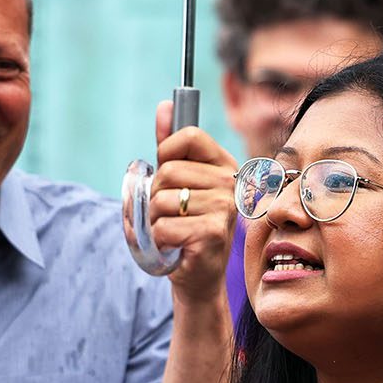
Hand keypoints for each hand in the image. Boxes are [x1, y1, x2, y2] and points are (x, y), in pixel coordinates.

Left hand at [148, 101, 238, 303]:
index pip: (187, 136)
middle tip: (168, 213)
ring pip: (161, 200)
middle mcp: (229, 183)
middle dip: (154, 196)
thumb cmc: (186, 226)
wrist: (198, 276)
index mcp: (223, 165)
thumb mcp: (177, 183)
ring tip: (171, 230)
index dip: (165, 152)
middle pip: (168, 171)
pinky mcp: (213, 233)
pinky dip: (159, 239)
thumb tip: (164, 106)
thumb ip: (170, 146)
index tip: (165, 174)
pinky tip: (174, 246)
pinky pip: (164, 226)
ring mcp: (224, 208)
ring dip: (154, 220)